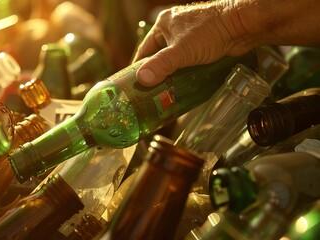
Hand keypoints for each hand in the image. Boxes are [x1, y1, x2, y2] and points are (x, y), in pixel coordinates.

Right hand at [133, 1, 253, 86]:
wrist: (242, 25)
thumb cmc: (211, 30)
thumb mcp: (181, 51)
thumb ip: (161, 65)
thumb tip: (143, 79)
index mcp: (163, 24)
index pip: (144, 49)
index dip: (138, 68)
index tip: (135, 84)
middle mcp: (174, 28)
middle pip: (158, 55)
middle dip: (156, 73)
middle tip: (152, 92)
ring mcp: (189, 35)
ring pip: (174, 59)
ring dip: (171, 74)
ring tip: (166, 92)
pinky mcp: (202, 43)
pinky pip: (187, 60)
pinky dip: (184, 71)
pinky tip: (183, 83)